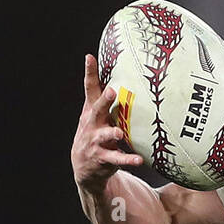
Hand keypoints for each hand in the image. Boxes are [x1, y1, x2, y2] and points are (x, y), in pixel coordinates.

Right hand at [71, 53, 142, 192]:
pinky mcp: (104, 158)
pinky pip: (117, 159)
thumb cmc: (94, 133)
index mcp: (91, 111)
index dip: (89, 73)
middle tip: (111, 91)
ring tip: (119, 133)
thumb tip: (111, 70)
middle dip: (103, 101)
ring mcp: (97, 142)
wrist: (84, 166)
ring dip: (112, 134)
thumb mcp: (94, 114)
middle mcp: (92, 125)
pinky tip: (139, 160)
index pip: (89, 90)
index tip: (89, 57)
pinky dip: (128, 160)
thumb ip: (101, 96)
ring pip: (104, 136)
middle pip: (96, 110)